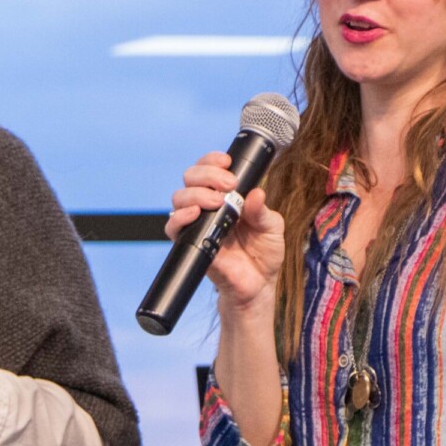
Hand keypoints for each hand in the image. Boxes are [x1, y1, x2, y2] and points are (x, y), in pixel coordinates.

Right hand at [165, 151, 286, 313]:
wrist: (259, 285)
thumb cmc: (265, 254)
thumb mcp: (272, 227)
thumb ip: (262, 210)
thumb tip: (256, 192)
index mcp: (227, 196)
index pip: (209, 169)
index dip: (213, 160)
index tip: (227, 163)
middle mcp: (208, 206)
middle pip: (190, 177)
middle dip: (206, 174)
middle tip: (228, 185)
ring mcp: (197, 224)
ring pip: (180, 197)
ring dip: (196, 193)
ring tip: (217, 201)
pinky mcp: (190, 243)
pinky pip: (173, 227)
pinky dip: (180, 217)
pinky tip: (195, 214)